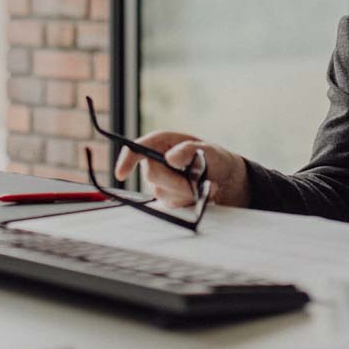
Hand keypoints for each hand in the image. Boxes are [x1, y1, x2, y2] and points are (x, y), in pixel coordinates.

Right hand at [112, 131, 250, 208]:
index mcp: (162, 143)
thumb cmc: (216, 159)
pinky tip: (203, 194)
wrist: (227, 180)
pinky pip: (173, 205)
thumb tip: (170, 158)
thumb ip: (190, 151)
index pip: (137, 149)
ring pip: (163, 193)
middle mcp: (157, 162)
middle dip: (175, 182)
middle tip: (197, 183)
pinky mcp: (168, 198)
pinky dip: (190, 201)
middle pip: (152, 175)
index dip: (126, 160)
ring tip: (208, 185)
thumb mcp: (209, 150)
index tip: (121, 174)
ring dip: (187, 192)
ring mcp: (161, 182)